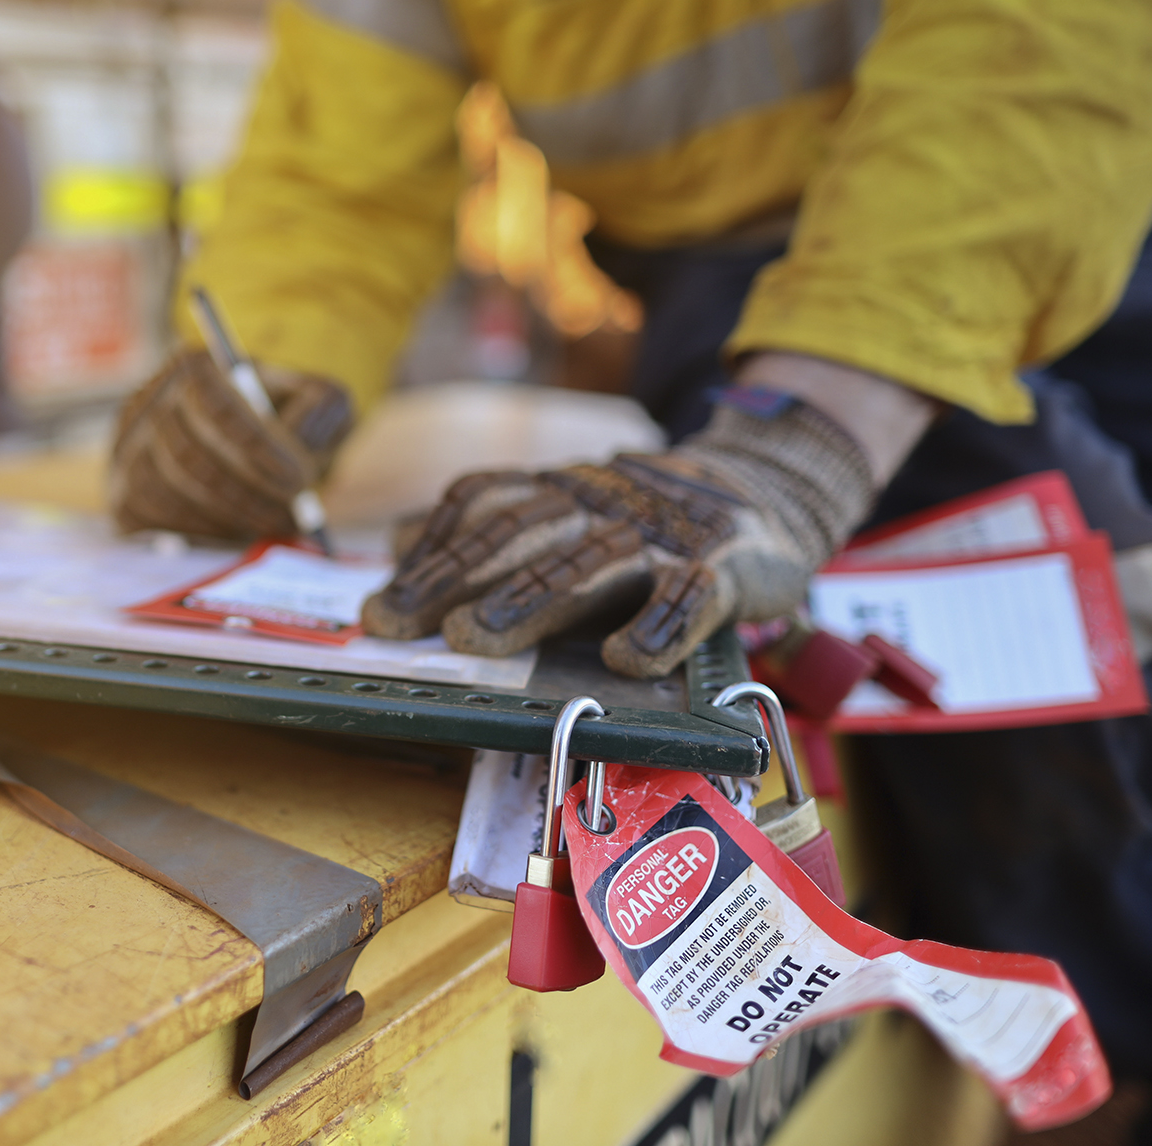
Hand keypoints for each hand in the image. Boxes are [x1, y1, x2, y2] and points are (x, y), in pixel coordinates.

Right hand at [109, 349, 353, 539]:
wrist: (245, 448)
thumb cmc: (287, 420)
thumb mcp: (320, 400)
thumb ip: (321, 409)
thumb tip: (298, 443)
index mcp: (195, 364)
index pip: (215, 404)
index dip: (256, 446)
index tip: (298, 479)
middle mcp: (148, 399)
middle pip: (189, 454)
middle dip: (247, 492)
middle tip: (292, 515)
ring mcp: (127, 447)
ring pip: (168, 490)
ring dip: (226, 516)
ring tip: (272, 523)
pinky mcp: (122, 490)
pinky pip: (148, 518)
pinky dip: (196, 532)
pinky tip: (235, 531)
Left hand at [360, 391, 878, 676]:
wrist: (772, 489)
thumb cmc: (648, 520)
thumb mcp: (569, 509)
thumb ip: (494, 523)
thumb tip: (403, 536)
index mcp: (562, 491)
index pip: (485, 507)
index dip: (430, 552)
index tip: (379, 606)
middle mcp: (604, 504)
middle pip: (521, 534)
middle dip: (454, 578)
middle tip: (399, 624)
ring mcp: (664, 534)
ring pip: (591, 562)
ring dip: (530, 600)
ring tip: (476, 637)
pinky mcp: (726, 566)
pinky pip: (692, 596)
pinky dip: (660, 628)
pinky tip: (627, 661)